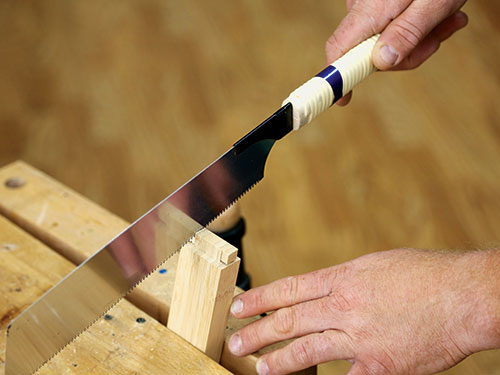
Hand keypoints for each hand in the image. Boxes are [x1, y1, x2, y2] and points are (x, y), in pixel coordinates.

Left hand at [228, 249, 499, 374]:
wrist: (463, 296)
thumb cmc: (424, 274)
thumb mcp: (376, 265)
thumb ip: (345, 280)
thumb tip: (323, 291)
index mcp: (343, 279)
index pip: (289, 289)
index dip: (260, 298)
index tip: (239, 305)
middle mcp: (345, 307)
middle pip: (290, 320)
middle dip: (258, 331)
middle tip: (235, 341)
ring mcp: (361, 338)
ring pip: (308, 349)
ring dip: (279, 360)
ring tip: (258, 366)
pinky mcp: (381, 365)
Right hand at [328, 0, 468, 105]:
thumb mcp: (432, 4)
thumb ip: (407, 34)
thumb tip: (381, 62)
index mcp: (370, 11)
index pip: (338, 50)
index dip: (338, 78)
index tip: (342, 99)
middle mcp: (362, 9)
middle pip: (370, 53)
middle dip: (406, 55)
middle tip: (437, 40)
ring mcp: (370, 7)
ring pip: (385, 43)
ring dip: (418, 40)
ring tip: (446, 20)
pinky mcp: (379, 5)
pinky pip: (391, 28)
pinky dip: (415, 27)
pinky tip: (436, 16)